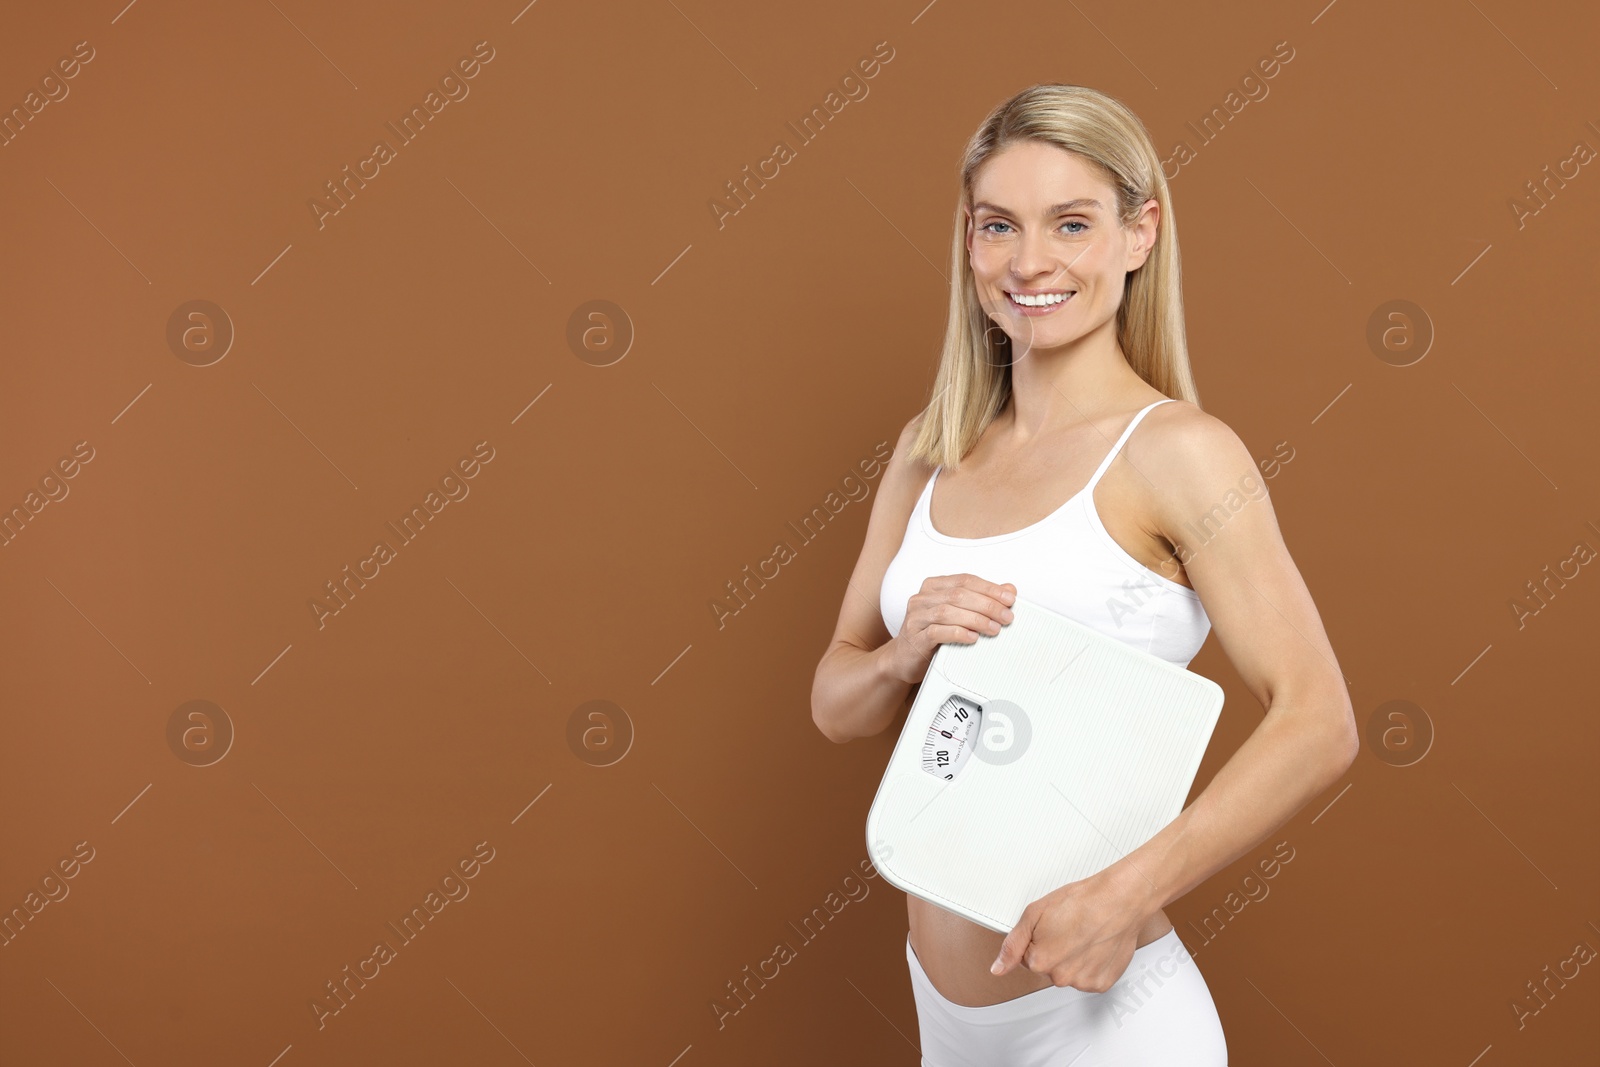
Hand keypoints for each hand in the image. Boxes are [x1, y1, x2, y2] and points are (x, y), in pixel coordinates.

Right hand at [886, 575, 1015, 684]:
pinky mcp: (915, 638)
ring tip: (994, 628)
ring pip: (948, 611)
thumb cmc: (932, 634)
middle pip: (959, 594)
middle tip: (1006, 616)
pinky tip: (973, 637)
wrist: (904, 659)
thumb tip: (1008, 589)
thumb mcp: (958, 614)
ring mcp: (916, 618)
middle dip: (987, 604)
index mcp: (933, 586)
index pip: (965, 580)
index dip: (990, 588)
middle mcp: (922, 598)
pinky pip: (937, 632)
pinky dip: (958, 633)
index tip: (1010, 598)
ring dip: (976, 619)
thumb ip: (981, 600)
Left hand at [989, 865, 1157, 992]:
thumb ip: (1013, 944)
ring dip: (1073, 958)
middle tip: (1070, 928)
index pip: (1027, 958)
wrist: (1119, 901)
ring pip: (1069, 973)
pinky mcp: (1102, 983)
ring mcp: (1082, 982)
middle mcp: (1060, 977)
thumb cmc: (1081, 901)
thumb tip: (997, 969)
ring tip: (1085, 935)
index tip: (1051, 927)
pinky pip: (1089, 977)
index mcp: (1039, 961)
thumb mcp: (1034, 913)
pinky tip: (1095, 945)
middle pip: (1048, 967)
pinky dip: (1091, 965)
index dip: (1038, 939)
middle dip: (1055, 950)